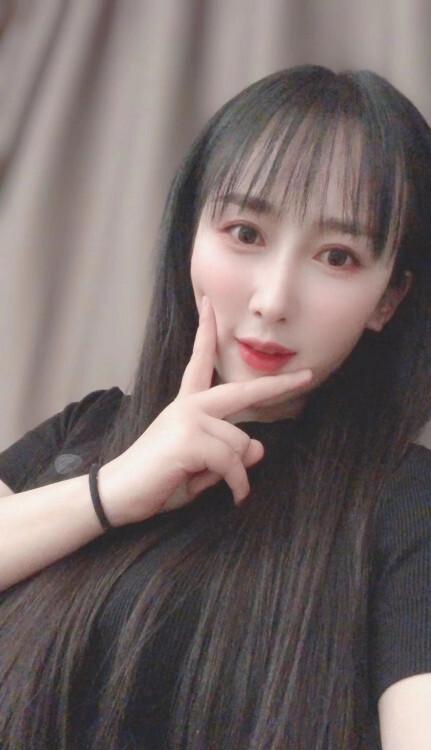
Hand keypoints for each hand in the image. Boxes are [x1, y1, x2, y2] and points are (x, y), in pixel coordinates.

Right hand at [98, 298, 311, 525]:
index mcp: (186, 405)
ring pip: (240, 442)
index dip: (206, 332)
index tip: (209, 304)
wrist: (118, 494)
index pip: (199, 361)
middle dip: (277, 385)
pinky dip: (238, 484)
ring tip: (226, 489)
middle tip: (306, 376)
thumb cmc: (158, 480)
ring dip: (238, 472)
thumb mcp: (200, 468)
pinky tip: (235, 496)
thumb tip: (259, 447)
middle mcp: (188, 405)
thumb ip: (228, 455)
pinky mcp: (189, 439)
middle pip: (242, 391)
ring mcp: (188, 419)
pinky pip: (233, 462)